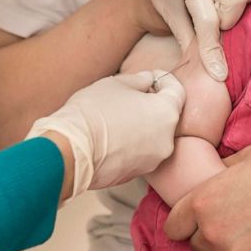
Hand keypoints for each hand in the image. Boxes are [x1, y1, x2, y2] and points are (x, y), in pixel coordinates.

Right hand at [26, 70, 184, 199]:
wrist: (72, 150)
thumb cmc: (94, 111)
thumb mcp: (117, 83)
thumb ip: (139, 80)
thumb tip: (148, 81)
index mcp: (167, 113)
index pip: (177, 91)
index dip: (164, 80)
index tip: (151, 76)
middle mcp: (167, 140)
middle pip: (167, 116)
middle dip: (153, 104)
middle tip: (133, 95)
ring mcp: (153, 160)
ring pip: (154, 136)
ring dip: (143, 125)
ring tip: (119, 116)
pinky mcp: (136, 174)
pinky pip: (140, 153)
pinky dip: (133, 143)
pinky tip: (113, 135)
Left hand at [163, 141, 250, 250]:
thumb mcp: (244, 159)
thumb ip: (221, 176)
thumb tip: (214, 178)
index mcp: (203, 201)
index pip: (174, 228)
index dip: (185, 226)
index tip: (196, 224)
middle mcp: (213, 231)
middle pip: (198, 248)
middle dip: (213, 239)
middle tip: (240, 223)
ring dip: (237, 250)